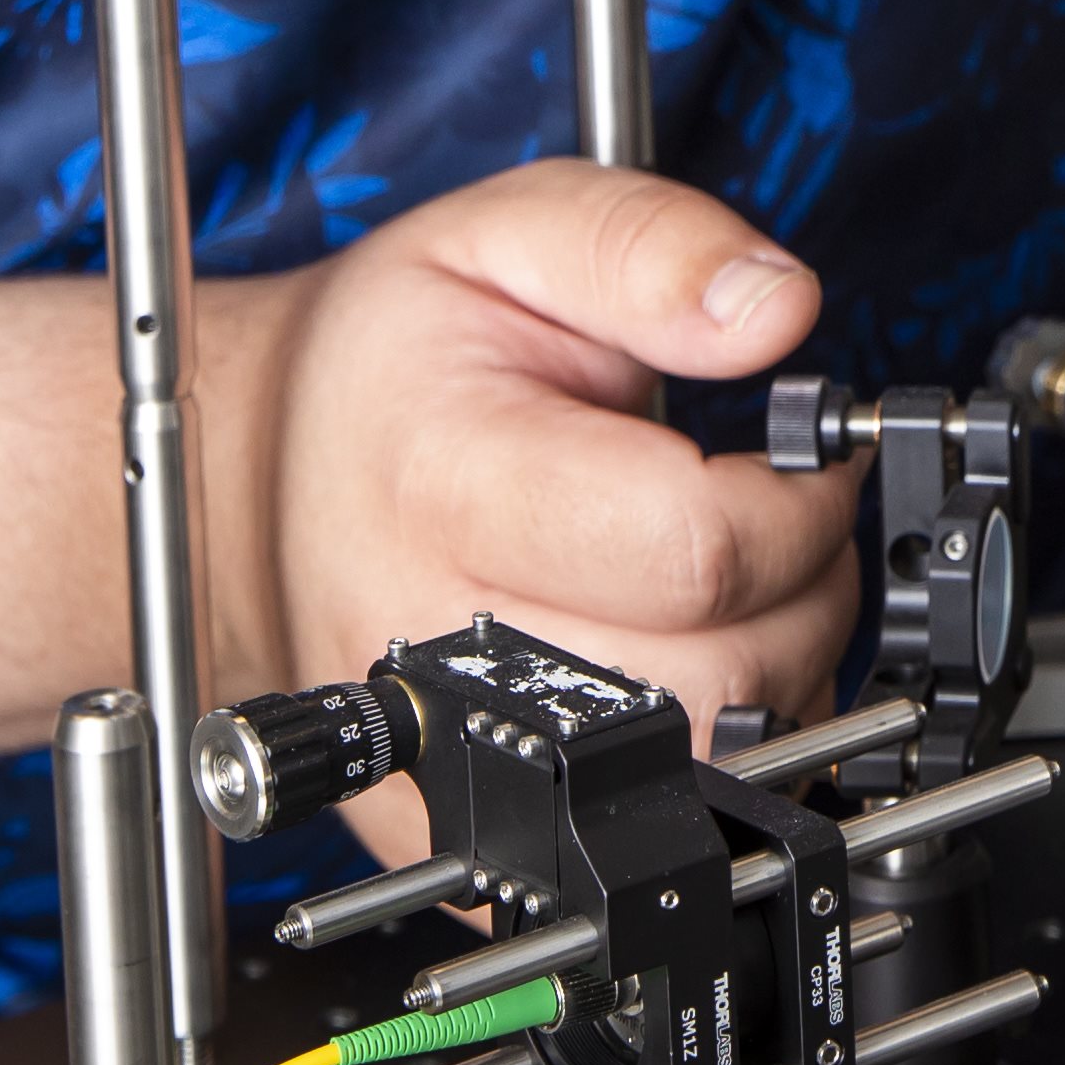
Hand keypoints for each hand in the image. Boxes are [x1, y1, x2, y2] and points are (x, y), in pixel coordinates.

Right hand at [214, 161, 861, 851]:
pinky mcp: (452, 830)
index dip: (797, 503)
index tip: (803, 459)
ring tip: (727, 584)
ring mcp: (436, 756)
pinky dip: (702, 759)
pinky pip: (634, 830)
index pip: (693, 549)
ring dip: (766, 680)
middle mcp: (431, 638)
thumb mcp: (506, 235)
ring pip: (697, 771)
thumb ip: (647, 248)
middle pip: (716, 679)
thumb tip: (775, 307)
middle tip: (774, 521)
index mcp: (446, 477)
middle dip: (799, 595)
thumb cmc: (383, 364)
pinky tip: (673, 662)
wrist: (261, 479)